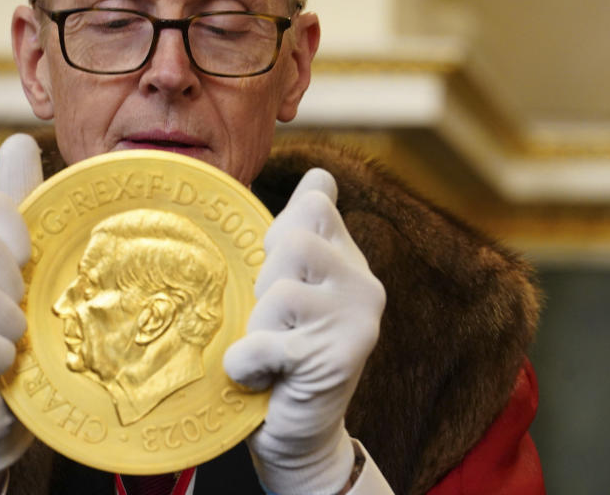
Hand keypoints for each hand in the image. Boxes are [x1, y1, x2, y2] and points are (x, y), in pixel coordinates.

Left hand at [224, 168, 385, 494]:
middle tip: (276, 324)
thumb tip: (321, 173)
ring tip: (273, 353)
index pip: (314, 204)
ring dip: (256, 329)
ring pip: (277, 292)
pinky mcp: (337, 360)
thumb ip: (301, 235)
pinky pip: (262, 344)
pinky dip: (246, 366)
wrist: (300, 436)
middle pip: (290, 239)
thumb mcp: (290, 290)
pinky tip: (264, 378)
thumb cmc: (283, 356)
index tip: (284, 278)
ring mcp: (356, 321)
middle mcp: (363, 284)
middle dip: (264, 283)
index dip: (278, 236)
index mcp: (347, 261)